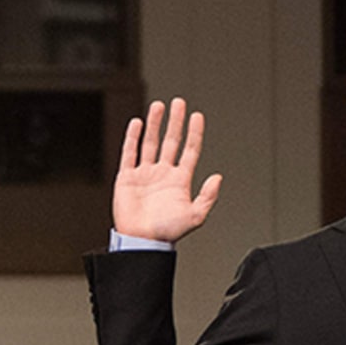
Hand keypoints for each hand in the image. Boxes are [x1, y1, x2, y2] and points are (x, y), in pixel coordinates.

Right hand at [111, 99, 222, 244]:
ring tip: (158, 106)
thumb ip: (208, 196)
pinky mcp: (127, 178)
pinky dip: (132, 138)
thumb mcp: (196, 216)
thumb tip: (218, 176)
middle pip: (170, 141)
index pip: (189, 150)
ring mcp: (144, 174)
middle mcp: (162, 174)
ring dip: (154, 124)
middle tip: (178, 103)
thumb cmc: (167, 232)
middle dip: (174, 121)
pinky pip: (129, 153)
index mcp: (180, 180)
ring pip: (150, 143)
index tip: (197, 116)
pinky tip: (137, 123)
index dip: (194, 132)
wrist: (141, 241)